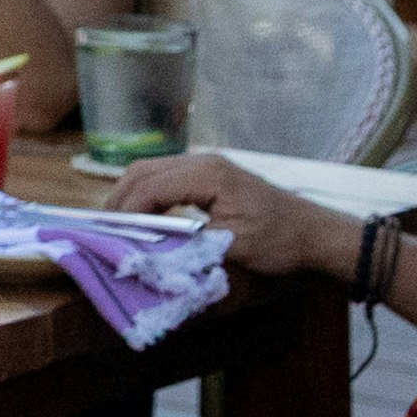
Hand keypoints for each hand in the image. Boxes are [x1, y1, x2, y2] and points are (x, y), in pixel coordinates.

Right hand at [110, 151, 339, 277]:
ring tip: (116, 228)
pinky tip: (143, 219)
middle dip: (119, 200)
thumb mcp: (231, 248)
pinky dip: (147, 196)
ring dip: (130, 197)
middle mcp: (202, 161)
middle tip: (102, 232)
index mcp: (207, 174)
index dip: (125, 211)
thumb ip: (186, 247)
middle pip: (142, 171)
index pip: (149, 186)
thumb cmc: (279, 241)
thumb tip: (145, 255)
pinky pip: (166, 179)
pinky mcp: (209, 176)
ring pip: (151, 172)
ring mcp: (206, 166)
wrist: (314, 234)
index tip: (108, 237)